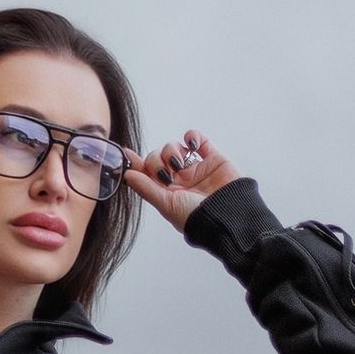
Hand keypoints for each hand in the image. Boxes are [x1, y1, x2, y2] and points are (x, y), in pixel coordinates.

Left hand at [124, 130, 242, 230]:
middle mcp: (179, 180)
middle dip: (156, 160)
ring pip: (174, 147)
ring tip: (179, 163)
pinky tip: (191, 144)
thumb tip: (127, 174)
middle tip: (165, 172)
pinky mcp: (212, 158)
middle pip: (158, 158)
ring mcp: (195, 168)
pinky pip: (198, 140)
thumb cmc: (196, 217)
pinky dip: (192, 136)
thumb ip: (146, 188)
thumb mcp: (166, 205)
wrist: (227, 214)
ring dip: (171, 150)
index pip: (147, 174)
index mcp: (167, 193)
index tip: (126, 153)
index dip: (137, 163)